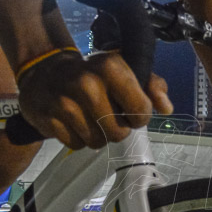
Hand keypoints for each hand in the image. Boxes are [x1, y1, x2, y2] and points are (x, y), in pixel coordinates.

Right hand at [17, 50, 171, 148]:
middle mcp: (87, 82)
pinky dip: (79, 138)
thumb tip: (166, 108)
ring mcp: (64, 101)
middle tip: (110, 116)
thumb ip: (153, 86)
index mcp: (110, 67)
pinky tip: (74, 122)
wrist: (45, 72)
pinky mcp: (47, 117)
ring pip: (98, 142)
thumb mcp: (126, 71)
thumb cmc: (95, 75)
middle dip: (119, 129)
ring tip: (92, 119)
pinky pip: (77, 145)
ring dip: (99, 136)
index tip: (132, 110)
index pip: (141, 109)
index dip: (140, 116)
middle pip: (119, 132)